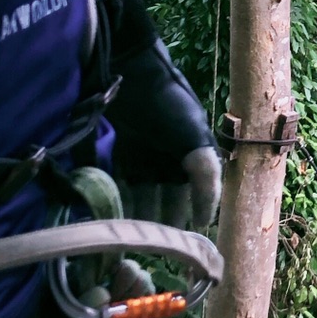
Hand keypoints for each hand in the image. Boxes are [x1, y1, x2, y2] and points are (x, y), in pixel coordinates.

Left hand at [110, 38, 221, 232]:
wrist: (132, 70)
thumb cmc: (168, 104)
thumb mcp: (194, 138)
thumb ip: (206, 175)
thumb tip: (206, 219)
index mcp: (194, 156)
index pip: (196, 198)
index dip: (192, 218)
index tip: (184, 246)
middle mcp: (171, 160)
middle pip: (166, 201)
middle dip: (160, 223)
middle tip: (150, 247)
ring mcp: (145, 157)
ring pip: (141, 196)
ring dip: (135, 216)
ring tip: (127, 238)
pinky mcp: (120, 152)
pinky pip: (119, 183)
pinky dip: (116, 199)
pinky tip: (110, 216)